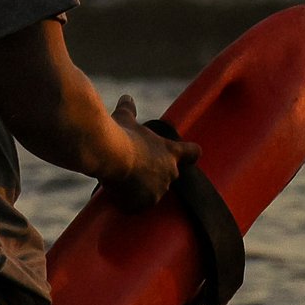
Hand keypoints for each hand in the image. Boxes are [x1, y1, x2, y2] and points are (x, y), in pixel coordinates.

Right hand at [103, 93, 200, 211]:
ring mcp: (158, 191)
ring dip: (141, 191)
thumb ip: (129, 109)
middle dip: (155, 174)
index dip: (189, 154)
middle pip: (169, 176)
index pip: (192, 154)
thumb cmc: (120, 133)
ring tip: (123, 181)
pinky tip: (116, 196)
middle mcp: (170, 173)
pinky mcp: (143, 204)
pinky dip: (128, 204)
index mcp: (171, 152)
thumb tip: (126, 98)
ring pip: (152, 194)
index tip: (187, 155)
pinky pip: (136, 207)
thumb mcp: (125, 118)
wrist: (111, 154)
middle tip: (136, 168)